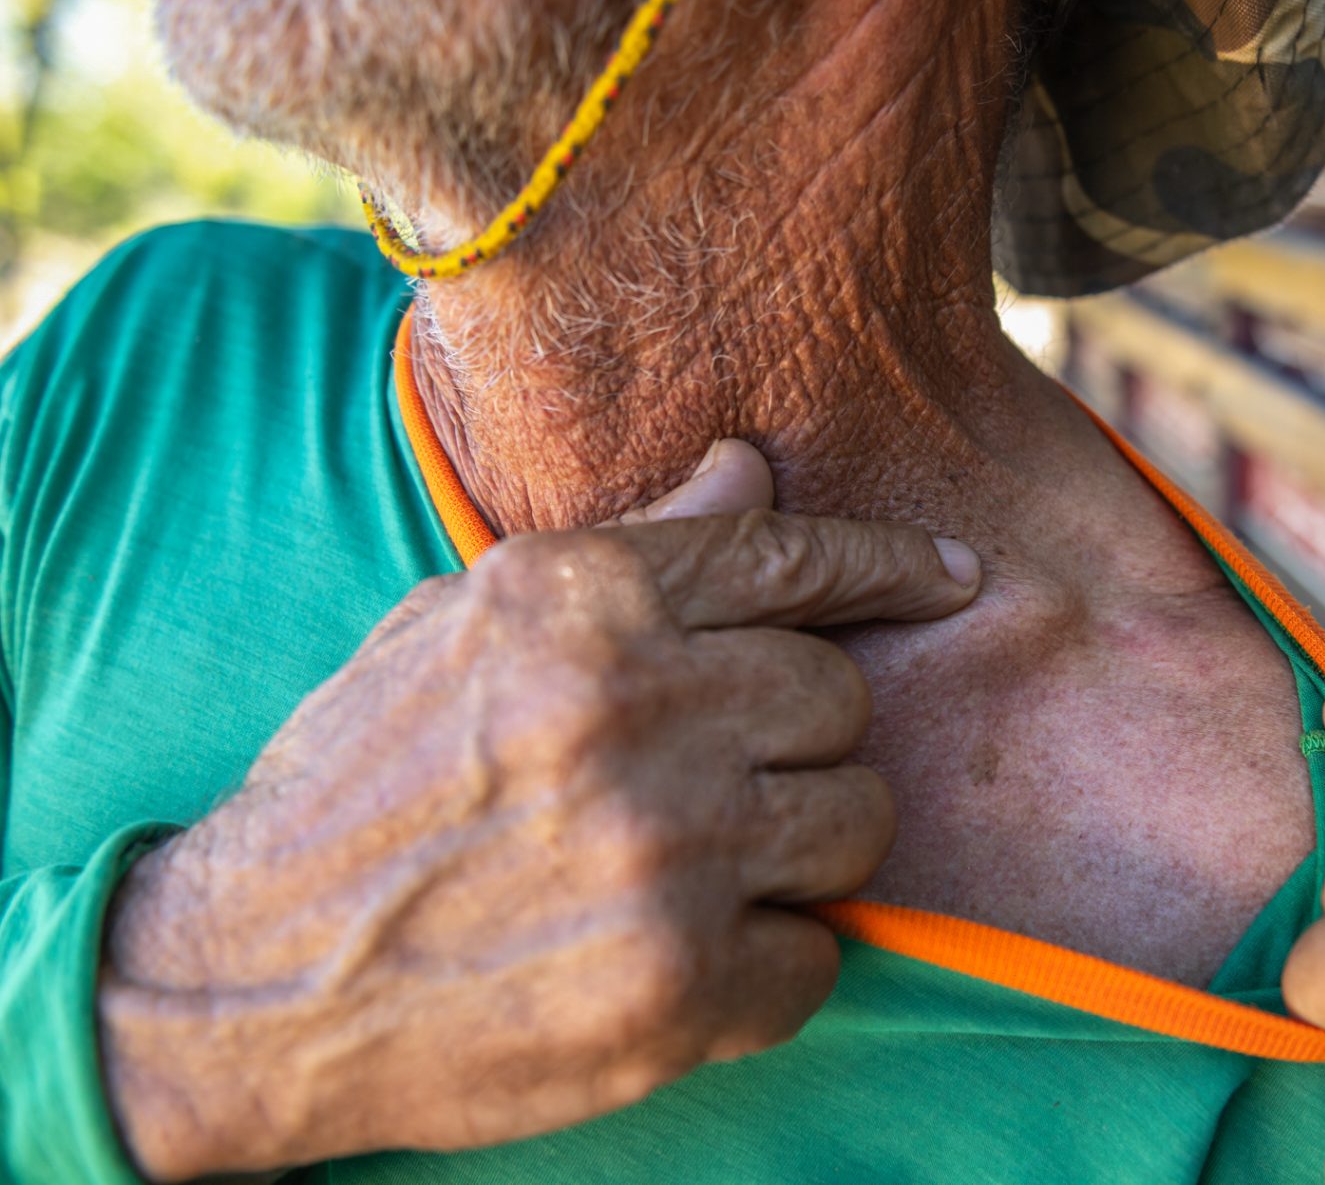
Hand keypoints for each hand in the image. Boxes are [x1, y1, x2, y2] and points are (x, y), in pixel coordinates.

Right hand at [97, 441, 981, 1179]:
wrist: (247, 977)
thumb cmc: (363, 784)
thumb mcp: (466, 627)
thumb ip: (631, 549)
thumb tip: (751, 462)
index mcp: (577, 600)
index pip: (792, 556)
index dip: (890, 566)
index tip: (953, 578)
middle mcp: (634, 708)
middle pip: (842, 699)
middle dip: (806, 737)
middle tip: (731, 775)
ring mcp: (664, 850)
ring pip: (858, 822)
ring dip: (802, 846)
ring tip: (705, 864)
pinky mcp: (678, 987)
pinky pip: (819, 956)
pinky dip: (769, 965)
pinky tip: (680, 956)